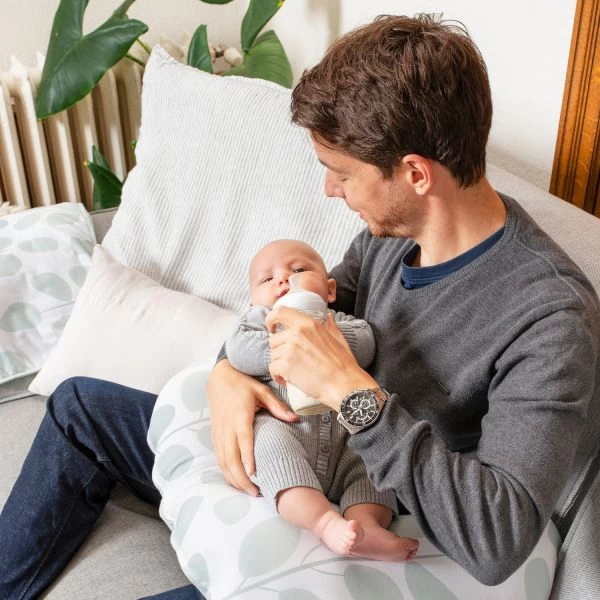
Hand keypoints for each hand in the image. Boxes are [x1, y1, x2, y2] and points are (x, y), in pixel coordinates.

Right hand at [207, 359, 299, 495]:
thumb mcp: (262, 390)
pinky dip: (226, 472)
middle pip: (230, 458)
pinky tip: (236, 480)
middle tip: (256, 492)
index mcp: (240, 417)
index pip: (243, 441)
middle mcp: (227, 427)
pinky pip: (218, 457)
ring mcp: (219, 432)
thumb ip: (277, 406)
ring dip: (233, 479)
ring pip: (222, 461)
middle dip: (241, 478)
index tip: (254, 475)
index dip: (247, 459)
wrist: (218, 377)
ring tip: (248, 491)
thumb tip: (296, 419)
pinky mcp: (214, 434)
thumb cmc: (242, 384)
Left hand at [265, 308, 377, 409]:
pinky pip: (272, 369)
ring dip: (279, 364)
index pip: (281, 312)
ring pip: (273, 355)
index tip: (271, 327)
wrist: (344, 384)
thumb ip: (331, 326)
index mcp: (308, 324)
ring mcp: (290, 349)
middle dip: (279, 351)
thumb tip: (329, 316)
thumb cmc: (343, 364)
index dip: (271, 318)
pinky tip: (287, 380)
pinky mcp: (286, 366)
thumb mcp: (339, 339)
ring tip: (292, 372)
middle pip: (274, 339)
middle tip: (290, 361)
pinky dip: (277, 376)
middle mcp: (297, 333)